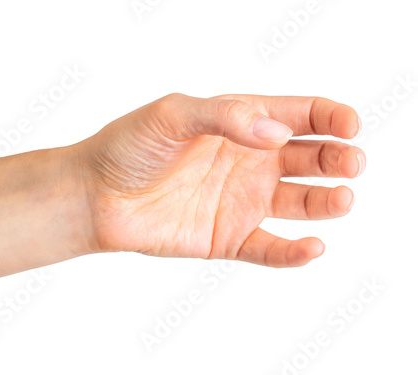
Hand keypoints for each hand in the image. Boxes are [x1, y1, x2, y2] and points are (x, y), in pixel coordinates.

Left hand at [77, 93, 364, 267]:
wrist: (97, 195)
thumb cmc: (130, 147)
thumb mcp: (172, 114)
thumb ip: (225, 116)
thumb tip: (276, 133)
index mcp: (241, 124)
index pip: (299, 116)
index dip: (330, 118)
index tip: (350, 126)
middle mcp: (249, 162)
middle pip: (310, 159)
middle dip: (338, 159)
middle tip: (352, 163)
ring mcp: (241, 202)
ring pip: (300, 203)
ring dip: (327, 202)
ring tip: (342, 199)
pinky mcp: (228, 238)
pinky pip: (270, 248)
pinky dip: (294, 252)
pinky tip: (312, 247)